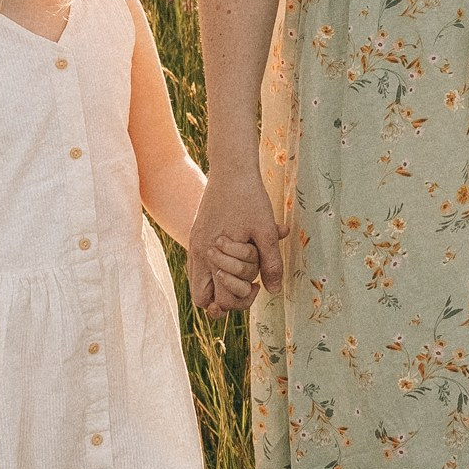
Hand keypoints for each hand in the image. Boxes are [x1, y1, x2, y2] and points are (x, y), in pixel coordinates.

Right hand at [188, 171, 283, 312]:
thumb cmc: (249, 198)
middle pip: (203, 299)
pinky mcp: (197, 235)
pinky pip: (201, 264)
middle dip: (226, 298)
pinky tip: (237, 252)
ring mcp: (194, 244)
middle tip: (249, 284)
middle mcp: (198, 254)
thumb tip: (273, 291)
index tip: (256, 286)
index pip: (219, 301)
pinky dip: (217, 266)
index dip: (240, 300)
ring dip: (221, 282)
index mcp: (211, 257)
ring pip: (200, 281)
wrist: (231, 168)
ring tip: (244, 270)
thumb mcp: (265, 231)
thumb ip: (270, 263)